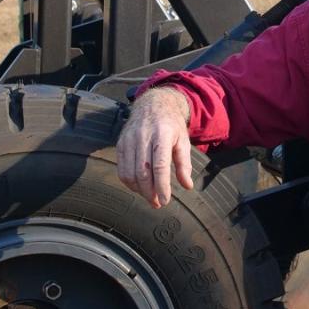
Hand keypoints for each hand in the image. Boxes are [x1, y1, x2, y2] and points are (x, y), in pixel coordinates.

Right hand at [116, 87, 193, 208]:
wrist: (152, 104)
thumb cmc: (171, 125)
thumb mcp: (183, 141)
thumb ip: (184, 164)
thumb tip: (187, 186)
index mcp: (162, 134)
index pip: (159, 166)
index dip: (161, 186)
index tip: (165, 201)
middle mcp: (143, 136)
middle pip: (143, 172)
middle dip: (150, 192)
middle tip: (158, 203)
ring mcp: (129, 139)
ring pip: (130, 173)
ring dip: (139, 190)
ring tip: (150, 197)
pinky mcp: (121, 143)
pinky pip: (121, 169)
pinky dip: (129, 182)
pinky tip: (139, 187)